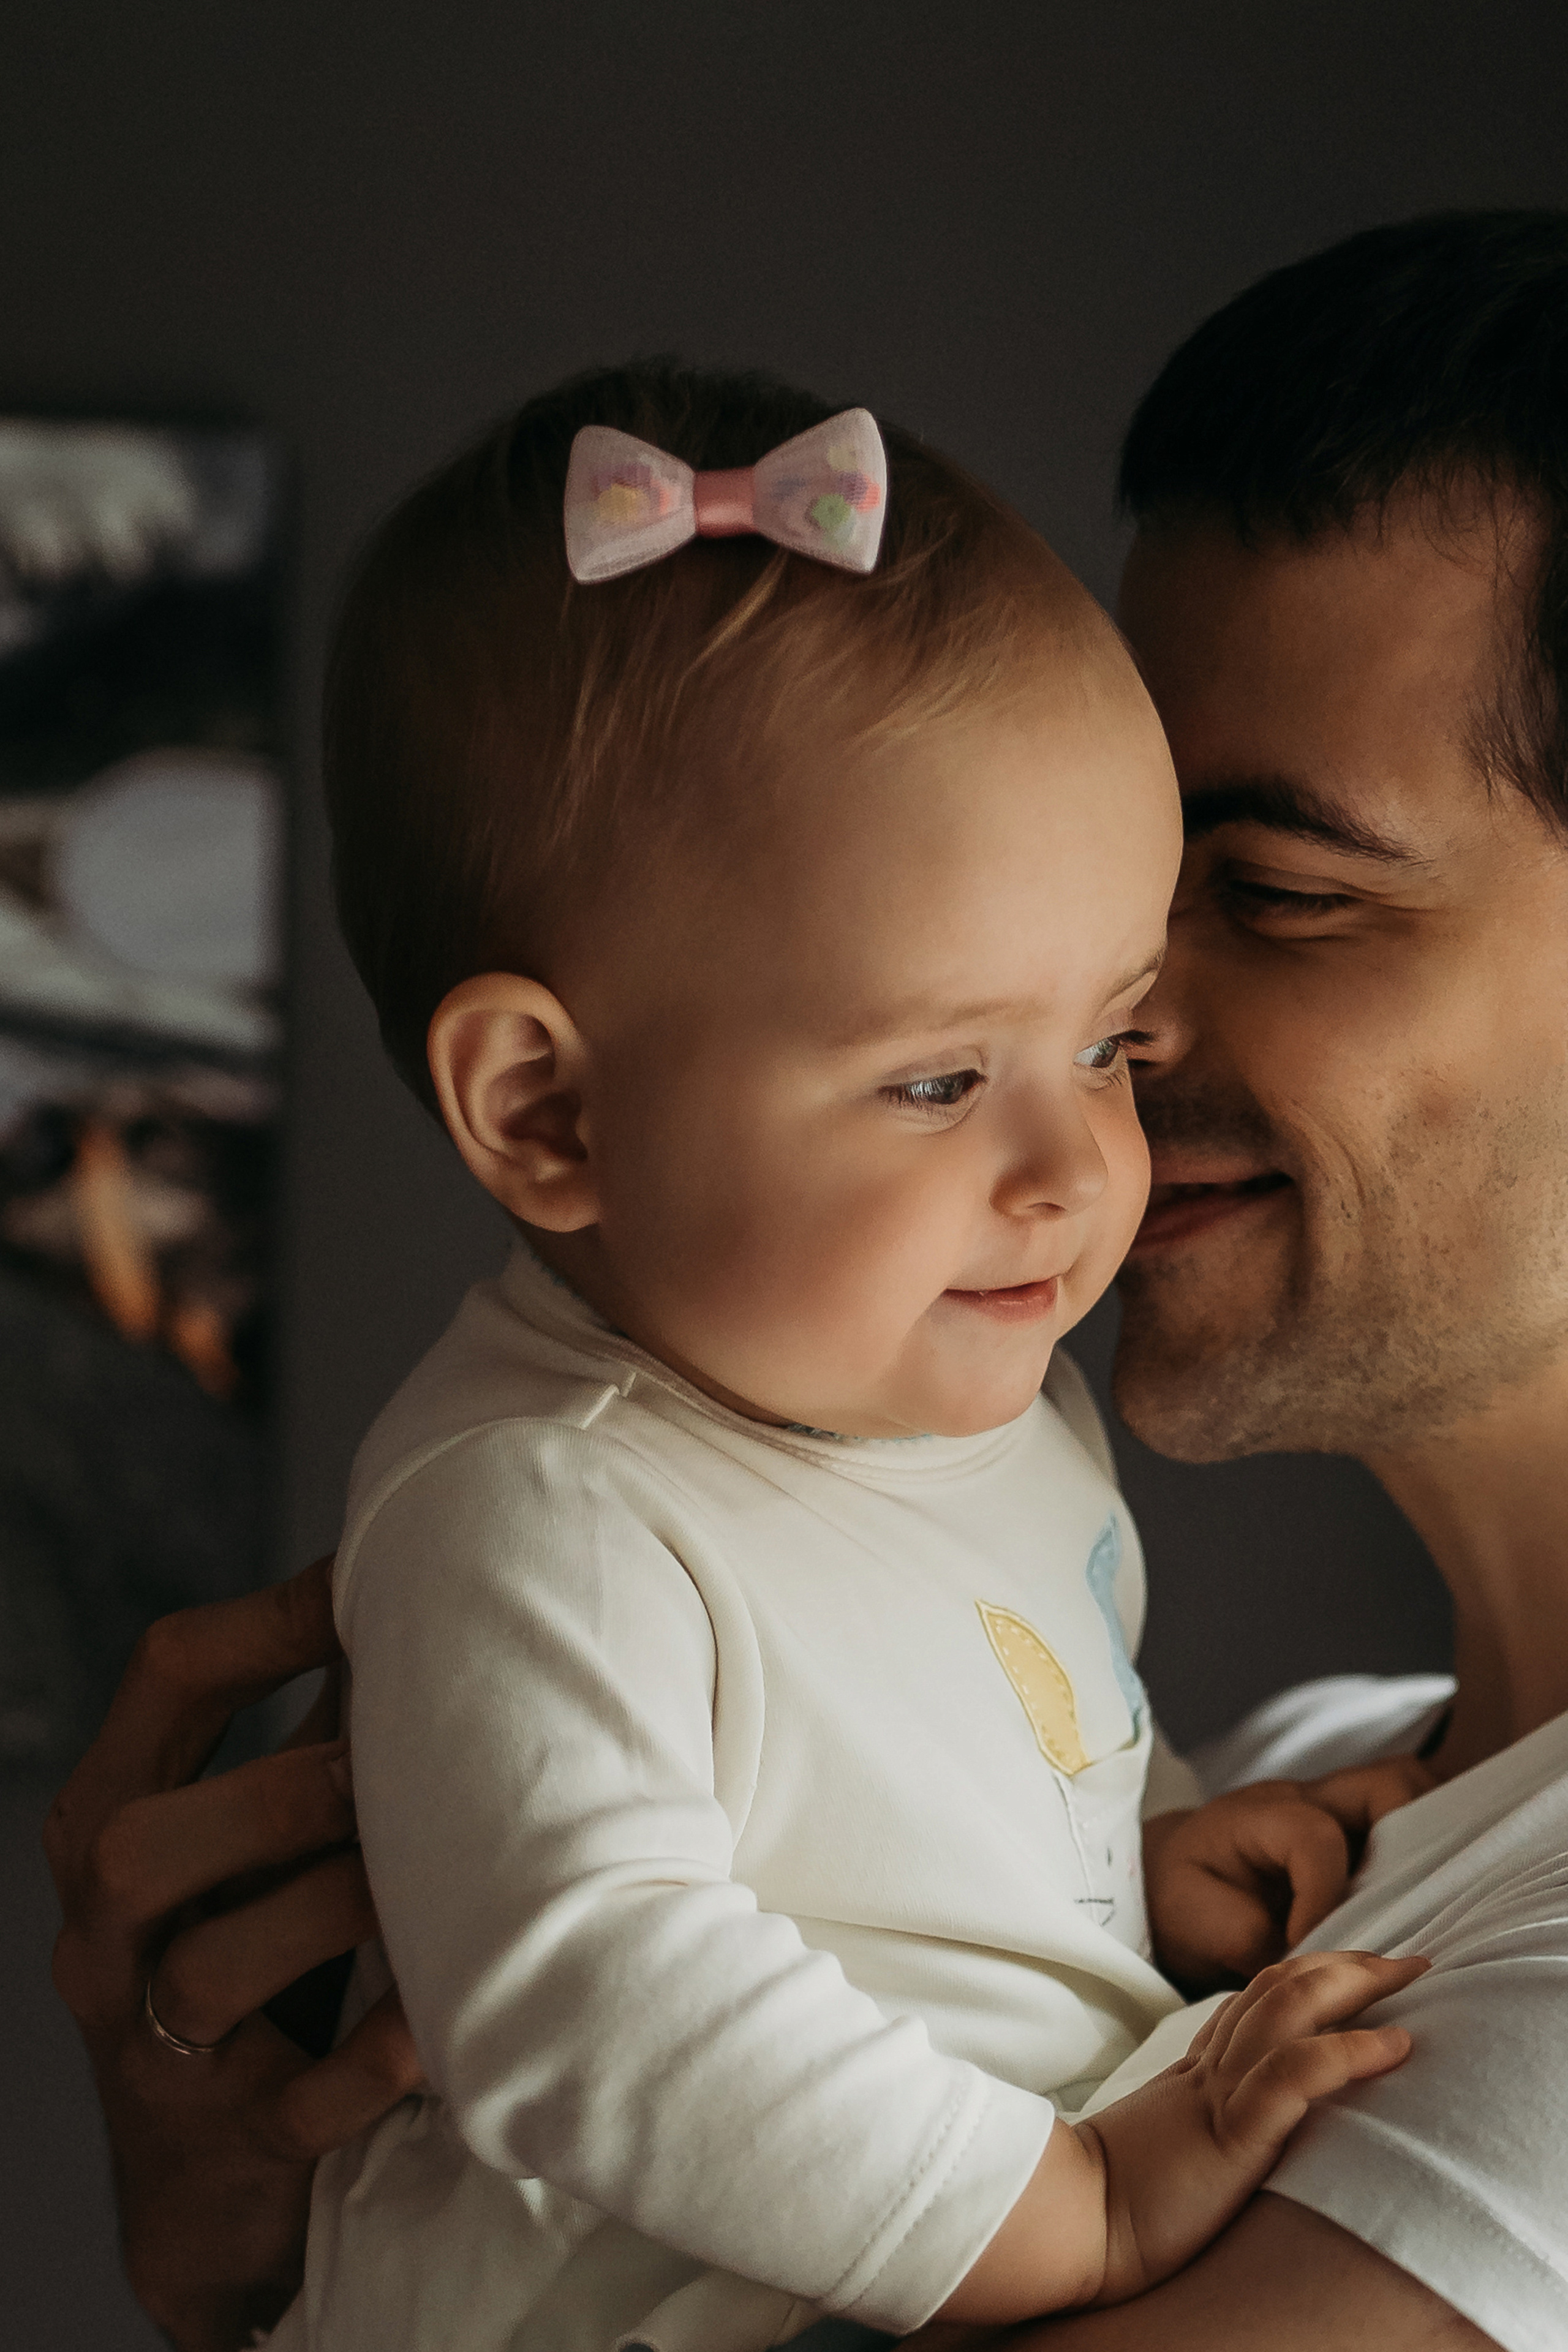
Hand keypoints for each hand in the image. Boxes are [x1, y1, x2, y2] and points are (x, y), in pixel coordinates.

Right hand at [45, 1558, 422, 2351]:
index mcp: (115, 1816)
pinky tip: (438, 2023)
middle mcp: (106, 1935)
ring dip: (329, 1911)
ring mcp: (155, 2048)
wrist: (212, 2184)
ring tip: (422, 1884)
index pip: (164, 1678)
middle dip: (269, 1792)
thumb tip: (430, 1594)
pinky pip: (296, 2103)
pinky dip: (373, 2060)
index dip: (271, 1621)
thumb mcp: (260, 1835)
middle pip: (133, 1843)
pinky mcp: (228, 2144)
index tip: (371, 1590)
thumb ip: (326, 1727)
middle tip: (376, 1766)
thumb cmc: (256, 1950)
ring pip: (206, 1973)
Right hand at [1087, 1949, 1427, 2302]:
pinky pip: (1291, 2077)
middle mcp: (1210, 2069)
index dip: (1313, 1975)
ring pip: (1288, 2011)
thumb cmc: (1112, 2201)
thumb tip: (1241, 2119)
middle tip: (1408, 1961)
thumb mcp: (1168, 2144)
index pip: (1259, 1999)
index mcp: (1196, 2070)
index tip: (1363, 1970)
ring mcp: (1219, 2096)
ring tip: (1411, 1977)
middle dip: (1348, 1965)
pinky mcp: (1229, 2135)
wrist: (1068, 2222)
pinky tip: (1392, 2046)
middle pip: (1281, 1986)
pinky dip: (1346, 2052)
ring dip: (1356, 1986)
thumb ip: (1202, 2116)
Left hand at [1143, 1758, 1433, 1989]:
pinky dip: (1427, 1852)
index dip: (1323, 1897)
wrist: (1173, 1880)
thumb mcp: (1200, 1923)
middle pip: (1386, 1784)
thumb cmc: (1187, 1898)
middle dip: (1413, 1843)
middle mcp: (1310, 1798)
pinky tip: (1430, 1903)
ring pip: (1408, 1792)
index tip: (1306, 1946)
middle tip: (1412, 1912)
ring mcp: (1340, 1807)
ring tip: (1435, 1905)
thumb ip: (1257, 1939)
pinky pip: (1409, 1821)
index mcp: (1262, 1814)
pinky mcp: (1359, 1830)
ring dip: (1431, 1842)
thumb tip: (1313, 1962)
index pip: (1316, 1837)